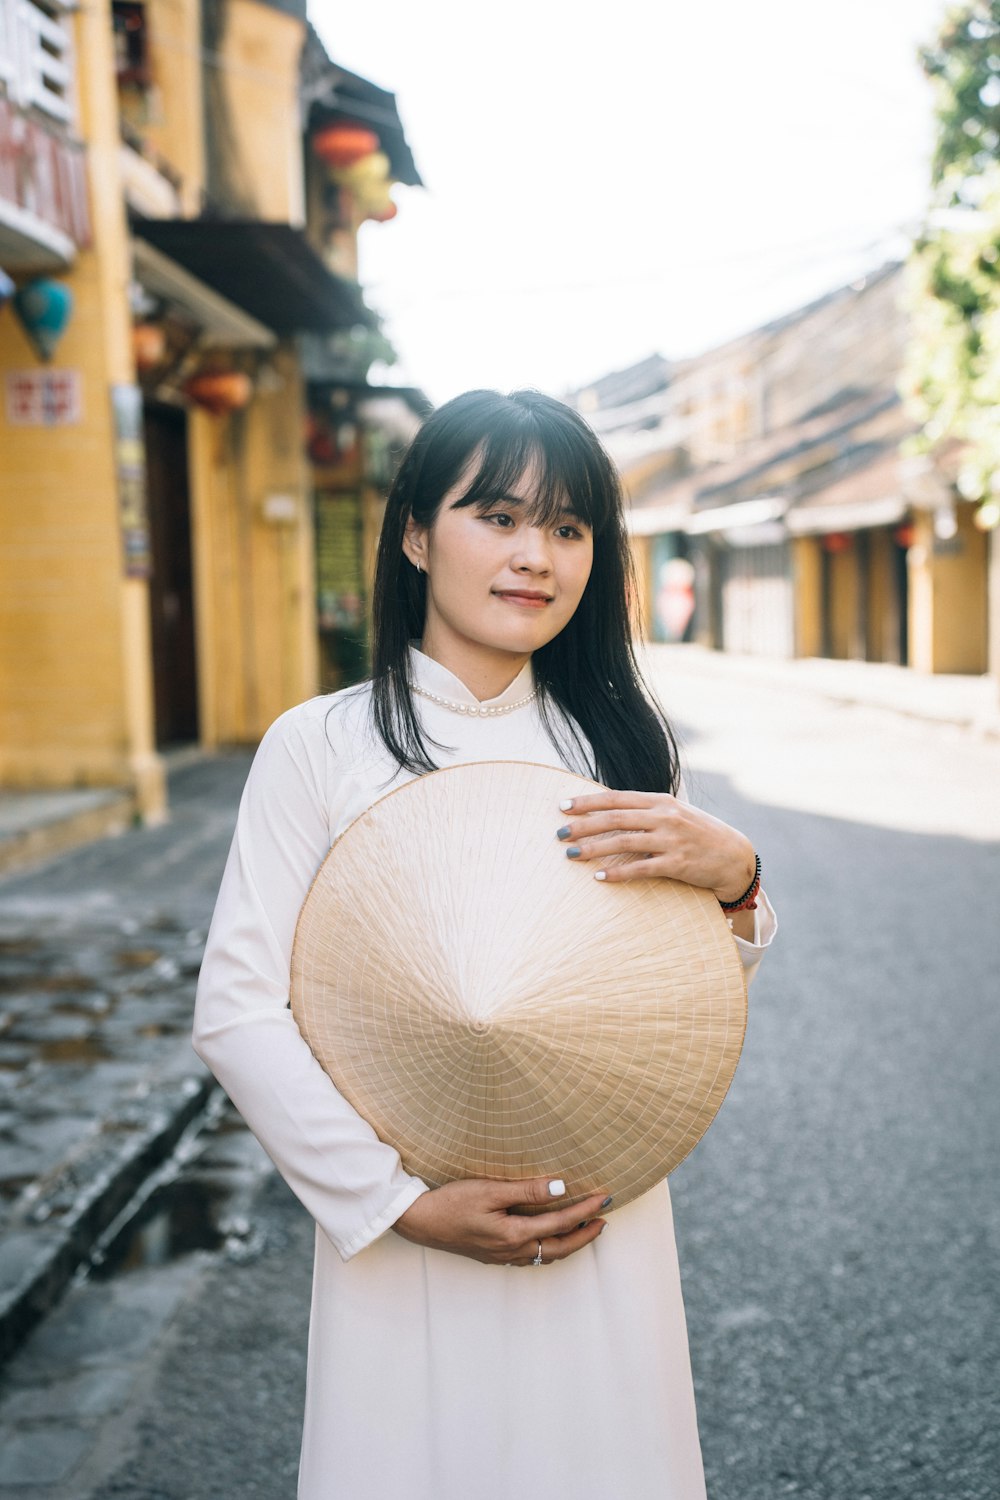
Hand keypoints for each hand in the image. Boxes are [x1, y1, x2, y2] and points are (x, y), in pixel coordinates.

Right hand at [392, 1176, 609, 1265]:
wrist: (420, 1221)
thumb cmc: (452, 1202)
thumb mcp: (490, 1189)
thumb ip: (527, 1190)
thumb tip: (561, 1188)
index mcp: (514, 1235)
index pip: (560, 1224)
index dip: (585, 1211)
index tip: (604, 1199)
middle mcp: (512, 1251)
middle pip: (560, 1248)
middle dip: (585, 1235)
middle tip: (604, 1219)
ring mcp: (502, 1257)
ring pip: (546, 1256)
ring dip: (569, 1243)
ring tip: (583, 1228)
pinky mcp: (493, 1255)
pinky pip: (531, 1257)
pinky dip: (549, 1248)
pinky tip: (549, 1238)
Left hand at [556, 790, 755, 903]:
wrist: (735, 856)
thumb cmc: (698, 834)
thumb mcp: (674, 814)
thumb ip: (646, 811)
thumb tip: (610, 810)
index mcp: (661, 801)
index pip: (616, 798)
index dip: (587, 802)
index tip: (562, 806)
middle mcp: (665, 817)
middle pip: (615, 818)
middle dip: (583, 825)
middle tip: (558, 834)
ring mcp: (672, 840)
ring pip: (624, 842)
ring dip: (594, 849)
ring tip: (571, 855)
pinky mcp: (678, 864)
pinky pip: (642, 869)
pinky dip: (619, 873)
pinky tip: (600, 877)